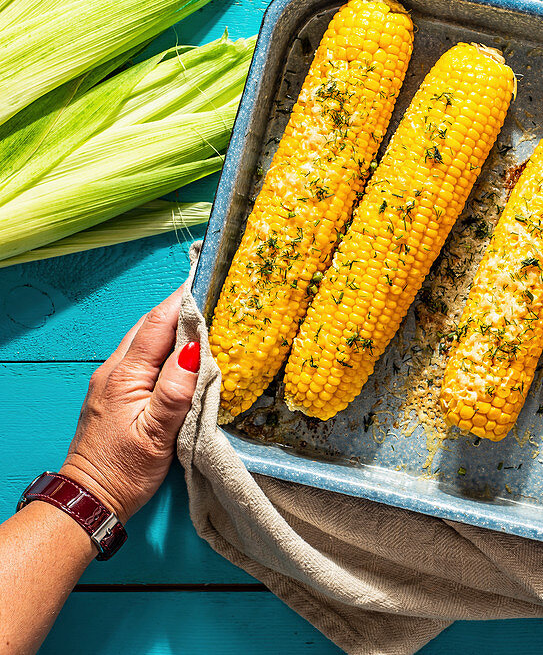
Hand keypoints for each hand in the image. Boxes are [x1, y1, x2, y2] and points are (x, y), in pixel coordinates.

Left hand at [60, 287, 200, 521]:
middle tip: (214, 295)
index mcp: (125, 375)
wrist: (90, 498)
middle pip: (150, 326)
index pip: (158, 324)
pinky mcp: (116, 393)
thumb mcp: (157, 433)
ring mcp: (113, 381)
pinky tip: (184, 352)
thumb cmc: (124, 470)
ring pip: (145, 340)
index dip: (183, 301)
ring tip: (206, 317)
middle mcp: (115, 371)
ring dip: (173, 326)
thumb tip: (195, 348)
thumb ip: (176, 390)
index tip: (209, 281)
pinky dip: (165, 346)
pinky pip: (143, 357)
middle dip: (180, 308)